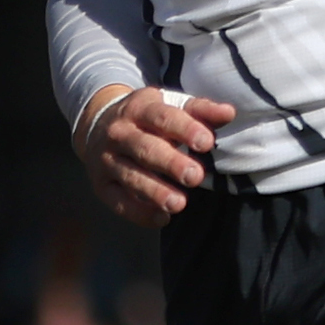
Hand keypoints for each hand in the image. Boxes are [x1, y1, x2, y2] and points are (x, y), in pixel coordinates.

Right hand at [76, 83, 231, 224]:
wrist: (95, 126)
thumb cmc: (146, 119)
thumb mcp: (170, 106)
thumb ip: (200, 110)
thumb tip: (229, 113)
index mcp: (138, 108)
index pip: (162, 118)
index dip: (184, 129)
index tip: (206, 143)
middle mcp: (118, 133)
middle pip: (144, 148)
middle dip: (170, 163)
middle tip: (195, 176)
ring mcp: (106, 160)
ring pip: (131, 177)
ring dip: (155, 192)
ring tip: (179, 203)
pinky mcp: (101, 185)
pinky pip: (118, 201)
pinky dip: (139, 212)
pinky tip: (162, 218)